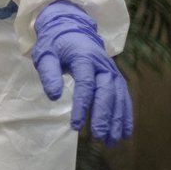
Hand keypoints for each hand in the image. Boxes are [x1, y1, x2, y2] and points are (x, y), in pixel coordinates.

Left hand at [32, 0, 132, 145]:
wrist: (71, 29)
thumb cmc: (55, 44)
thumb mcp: (45, 54)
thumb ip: (49, 74)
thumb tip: (53, 96)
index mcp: (84, 57)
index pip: (86, 84)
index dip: (82, 106)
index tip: (76, 125)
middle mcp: (103, 65)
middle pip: (106, 92)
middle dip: (104, 116)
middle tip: (99, 136)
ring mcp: (112, 71)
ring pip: (118, 97)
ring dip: (117, 119)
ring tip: (112, 140)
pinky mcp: (116, 78)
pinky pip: (124, 97)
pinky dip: (125, 115)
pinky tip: (124, 132)